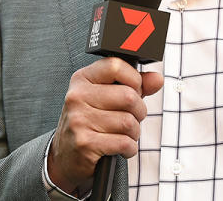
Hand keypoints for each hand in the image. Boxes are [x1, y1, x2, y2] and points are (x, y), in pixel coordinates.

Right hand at [47, 57, 163, 193]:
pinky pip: (124, 143)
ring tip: (124, 135)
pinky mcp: (85, 143)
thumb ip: (134, 86)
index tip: (134, 91)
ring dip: (134, 133)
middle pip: (128, 96)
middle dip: (139, 112)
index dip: (134, 79)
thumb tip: (157, 79)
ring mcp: (79, 120)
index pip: (115, 66)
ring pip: (129, 122)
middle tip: (132, 118)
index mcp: (82, 79)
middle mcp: (77, 96)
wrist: (66, 156)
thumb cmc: (91, 123)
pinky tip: (121, 148)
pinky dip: (130, 149)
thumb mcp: (107, 98)